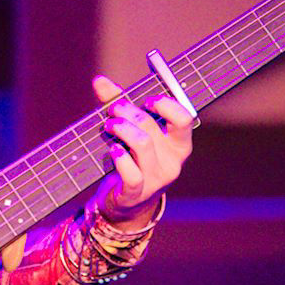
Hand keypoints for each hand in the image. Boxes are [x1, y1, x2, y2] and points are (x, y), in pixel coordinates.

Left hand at [87, 74, 194, 227]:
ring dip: (121, 129)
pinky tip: (113, 150)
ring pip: (142, 144)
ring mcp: (157, 179)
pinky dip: (120, 157)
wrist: (128, 202)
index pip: (184, 118)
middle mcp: (173, 162)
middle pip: (152, 126)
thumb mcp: (133, 132)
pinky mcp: (138, 193)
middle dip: (128, 112)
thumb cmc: (134, 159)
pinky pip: (131, 172)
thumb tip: (99, 81)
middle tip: (114, 109)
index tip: (147, 100)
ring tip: (109, 126)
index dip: (165, 105)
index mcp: (179, 144)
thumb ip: (119, 105)